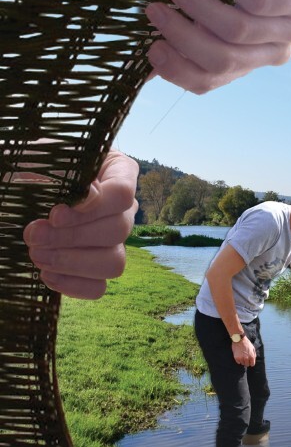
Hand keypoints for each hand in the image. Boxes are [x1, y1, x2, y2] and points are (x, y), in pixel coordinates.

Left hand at [24, 150, 138, 298]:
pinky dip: (72, 285)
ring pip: (115, 264)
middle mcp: (122, 209)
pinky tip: (45, 273)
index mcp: (117, 173)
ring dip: (73, 262)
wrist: (10, 193)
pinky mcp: (95, 270)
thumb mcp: (43, 159)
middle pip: (119, 230)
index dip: (93, 209)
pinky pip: (98, 288)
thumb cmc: (29, 167)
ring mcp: (112, 242)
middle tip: (33, 234)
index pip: (124, 194)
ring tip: (37, 255)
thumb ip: (68, 173)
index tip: (55, 213)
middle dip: (72, 237)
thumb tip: (92, 197)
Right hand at [145, 0, 290, 93]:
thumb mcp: (199, 9)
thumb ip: (177, 35)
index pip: (207, 81)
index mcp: (242, 64)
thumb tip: (143, 65)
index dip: (177, 70)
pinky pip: (261, 3)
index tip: (150, 47)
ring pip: (238, 32)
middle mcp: (269, 54)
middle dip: (182, 36)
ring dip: (198, 6)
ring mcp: (290, 31)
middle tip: (153, 8)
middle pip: (222, 60)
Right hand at [232, 337, 256, 366]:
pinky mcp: (236, 358)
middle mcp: (246, 358)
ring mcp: (241, 358)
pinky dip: (238, 360)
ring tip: (242, 355)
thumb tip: (253, 360)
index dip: (251, 363)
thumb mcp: (253, 348)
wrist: (239, 340)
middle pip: (247, 365)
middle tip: (245, 358)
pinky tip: (239, 355)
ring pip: (242, 363)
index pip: (252, 364)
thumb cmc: (247, 343)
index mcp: (251, 356)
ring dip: (242, 361)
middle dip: (247, 362)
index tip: (250, 361)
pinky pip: (238, 362)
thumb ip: (254, 355)